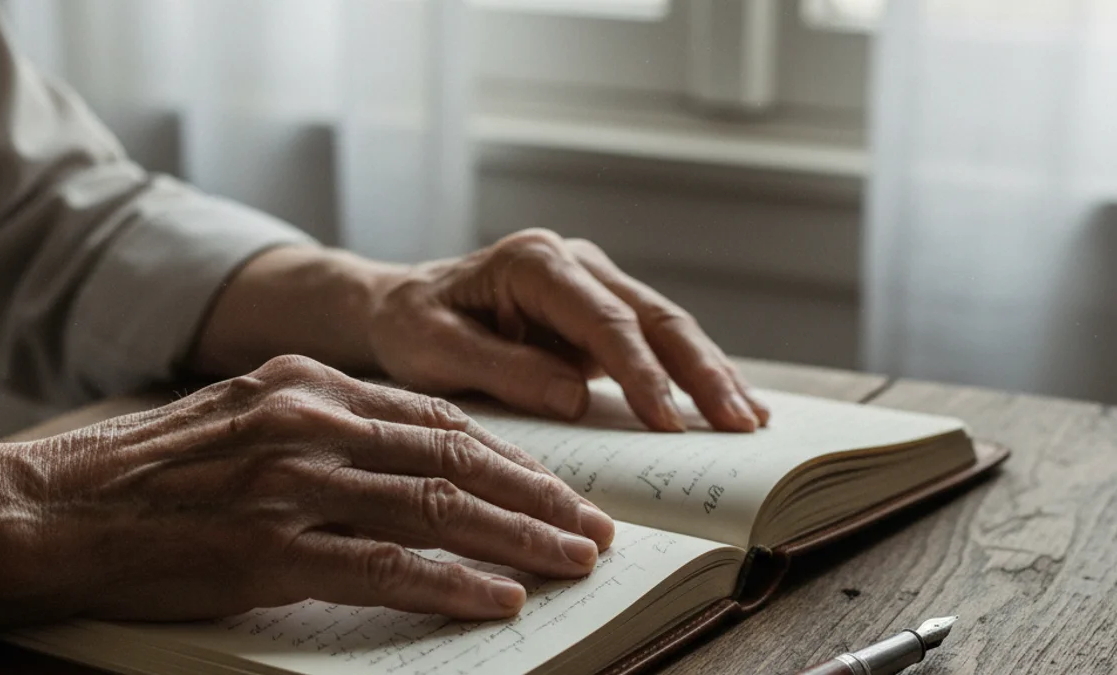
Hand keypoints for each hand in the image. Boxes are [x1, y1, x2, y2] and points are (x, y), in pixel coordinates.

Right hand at [18, 356, 614, 622]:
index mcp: (312, 387)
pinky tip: (497, 596)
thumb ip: (328, 427)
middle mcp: (313, 423)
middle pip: (457, 461)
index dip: (513, 459)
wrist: (55, 507)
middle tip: (594, 527)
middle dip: (540, 496)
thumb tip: (412, 459)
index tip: (558, 488)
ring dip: (519, 538)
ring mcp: (293, 485)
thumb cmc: (154, 471)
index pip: (440, 423)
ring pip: (437, 510)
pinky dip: (452, 583)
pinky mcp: (269, 550)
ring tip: (574, 562)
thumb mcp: (246, 417)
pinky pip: (384, 567)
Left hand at [368, 230, 769, 431]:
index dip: (641, 372)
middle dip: (700, 371)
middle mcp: (575, 264)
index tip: (667, 422)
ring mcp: (594, 287)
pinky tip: (725, 403)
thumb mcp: (435, 351)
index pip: (604, 320)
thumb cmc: (412, 325)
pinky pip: (653, 344)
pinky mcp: (600, 315)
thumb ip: (504, 370)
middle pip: (654, 317)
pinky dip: (690, 374)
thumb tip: (576, 399)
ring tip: (750, 419)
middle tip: (739, 423)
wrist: (401, 306)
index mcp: (535, 263)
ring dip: (709, 373)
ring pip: (667, 327)